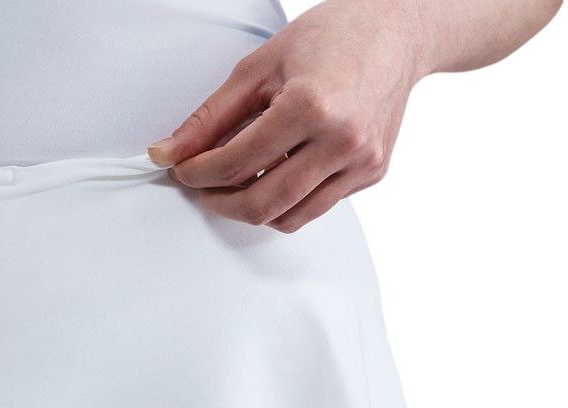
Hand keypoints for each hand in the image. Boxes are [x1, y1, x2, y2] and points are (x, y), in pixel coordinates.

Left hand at [148, 0, 426, 231]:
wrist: (399, 29)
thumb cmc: (333, 36)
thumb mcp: (259, 67)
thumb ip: (209, 117)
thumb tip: (168, 152)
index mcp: (311, 107)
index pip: (235, 163)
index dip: (197, 172)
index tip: (180, 169)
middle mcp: (342, 140)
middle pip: (261, 203)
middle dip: (219, 203)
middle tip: (201, 188)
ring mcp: (361, 162)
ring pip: (288, 217)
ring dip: (250, 210)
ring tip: (232, 185)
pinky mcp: (372, 173)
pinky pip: (315, 207)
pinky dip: (285, 201)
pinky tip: (273, 175)